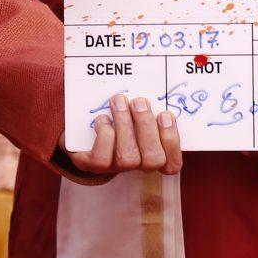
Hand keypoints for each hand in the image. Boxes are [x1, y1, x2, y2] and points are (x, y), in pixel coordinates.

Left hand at [67, 95, 183, 176]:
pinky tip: (103, 119)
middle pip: (153, 159)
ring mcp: (116, 168)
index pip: (172, 163)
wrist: (84, 131)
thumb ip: (149, 108)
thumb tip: (155, 89)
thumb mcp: (136, 113)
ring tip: (120, 102)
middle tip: (139, 102)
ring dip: (125, 125)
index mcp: (154, 155)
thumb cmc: (119, 117)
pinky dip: (104, 135)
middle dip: (146, 127)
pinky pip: (102, 158)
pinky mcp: (94, 165)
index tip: (165, 114)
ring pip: (128, 158)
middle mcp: (138, 166)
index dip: (172, 141)